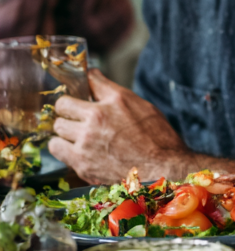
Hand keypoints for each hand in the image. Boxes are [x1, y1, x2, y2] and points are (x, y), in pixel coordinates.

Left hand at [49, 69, 192, 184]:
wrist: (163, 171)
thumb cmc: (159, 140)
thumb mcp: (145, 107)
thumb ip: (117, 95)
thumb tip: (97, 82)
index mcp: (116, 100)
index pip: (89, 79)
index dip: (85, 84)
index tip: (84, 90)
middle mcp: (98, 117)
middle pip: (63, 105)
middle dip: (70, 109)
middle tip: (77, 116)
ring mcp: (86, 141)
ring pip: (58, 127)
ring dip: (65, 129)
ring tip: (77, 135)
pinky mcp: (80, 162)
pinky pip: (56, 147)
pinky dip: (62, 146)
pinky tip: (75, 148)